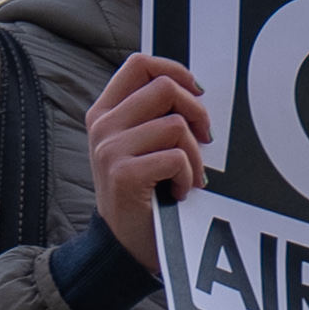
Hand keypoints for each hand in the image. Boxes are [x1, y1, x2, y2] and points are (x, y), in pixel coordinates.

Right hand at [84, 53, 211, 251]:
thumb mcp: (140, 147)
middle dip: (197, 113)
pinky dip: (188, 177)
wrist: (124, 244)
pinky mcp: (124, 173)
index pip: (139, 64)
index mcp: (106, 111)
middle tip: (205, 140)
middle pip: (165, 88)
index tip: (197, 92)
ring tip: (188, 178)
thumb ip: (153, 117)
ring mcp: (110, 148)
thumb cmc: (143, 193)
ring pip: (176, 126)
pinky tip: (180, 192)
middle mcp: (103, 125)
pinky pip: (177, 158)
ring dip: (195, 156)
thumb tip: (193, 90)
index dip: (175, 70)